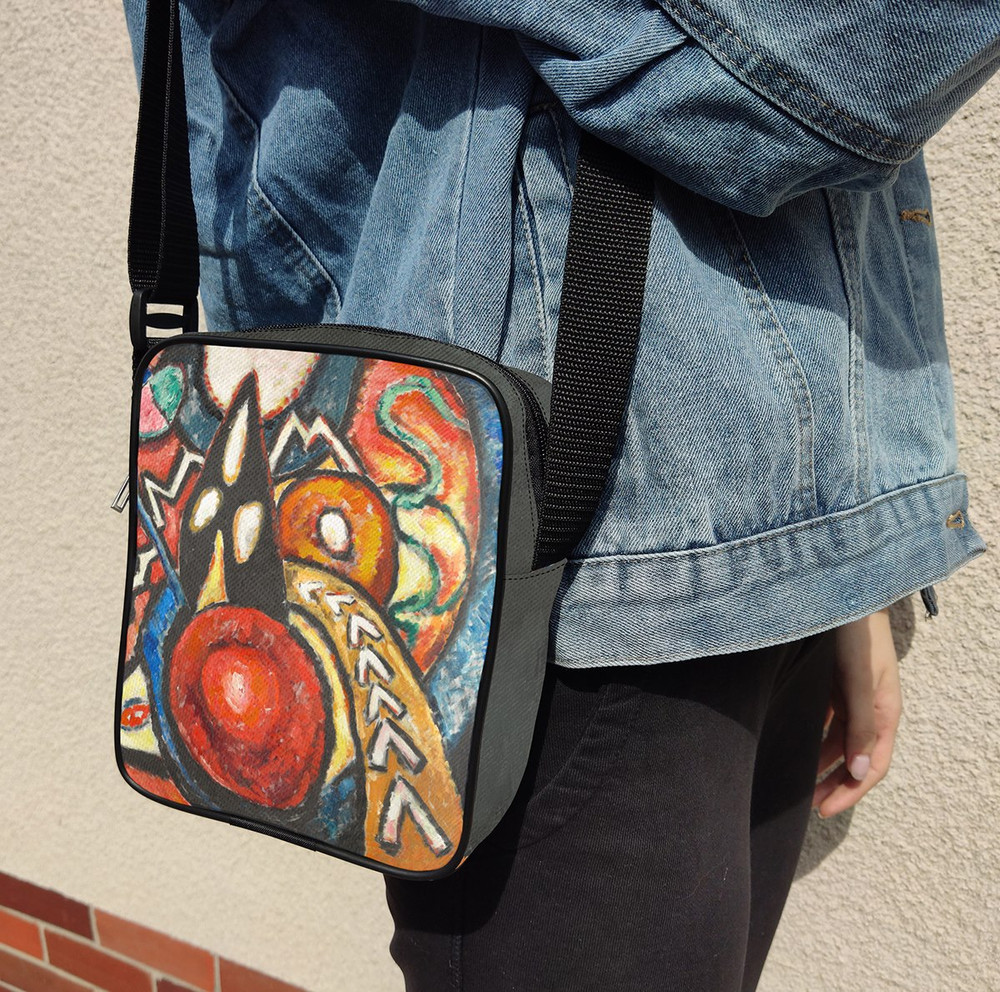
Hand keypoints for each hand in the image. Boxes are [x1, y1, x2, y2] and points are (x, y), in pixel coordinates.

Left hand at [812, 607, 901, 817]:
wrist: (843, 593)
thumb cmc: (856, 635)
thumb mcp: (858, 681)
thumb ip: (860, 724)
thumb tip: (858, 770)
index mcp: (884, 712)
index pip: (871, 765)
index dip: (850, 791)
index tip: (824, 810)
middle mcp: (869, 709)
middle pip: (853, 757)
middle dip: (834, 783)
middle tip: (807, 805)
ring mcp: (851, 696)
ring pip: (837, 740)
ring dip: (821, 763)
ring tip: (797, 781)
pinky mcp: (833, 684)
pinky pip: (825, 720)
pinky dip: (812, 736)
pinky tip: (793, 744)